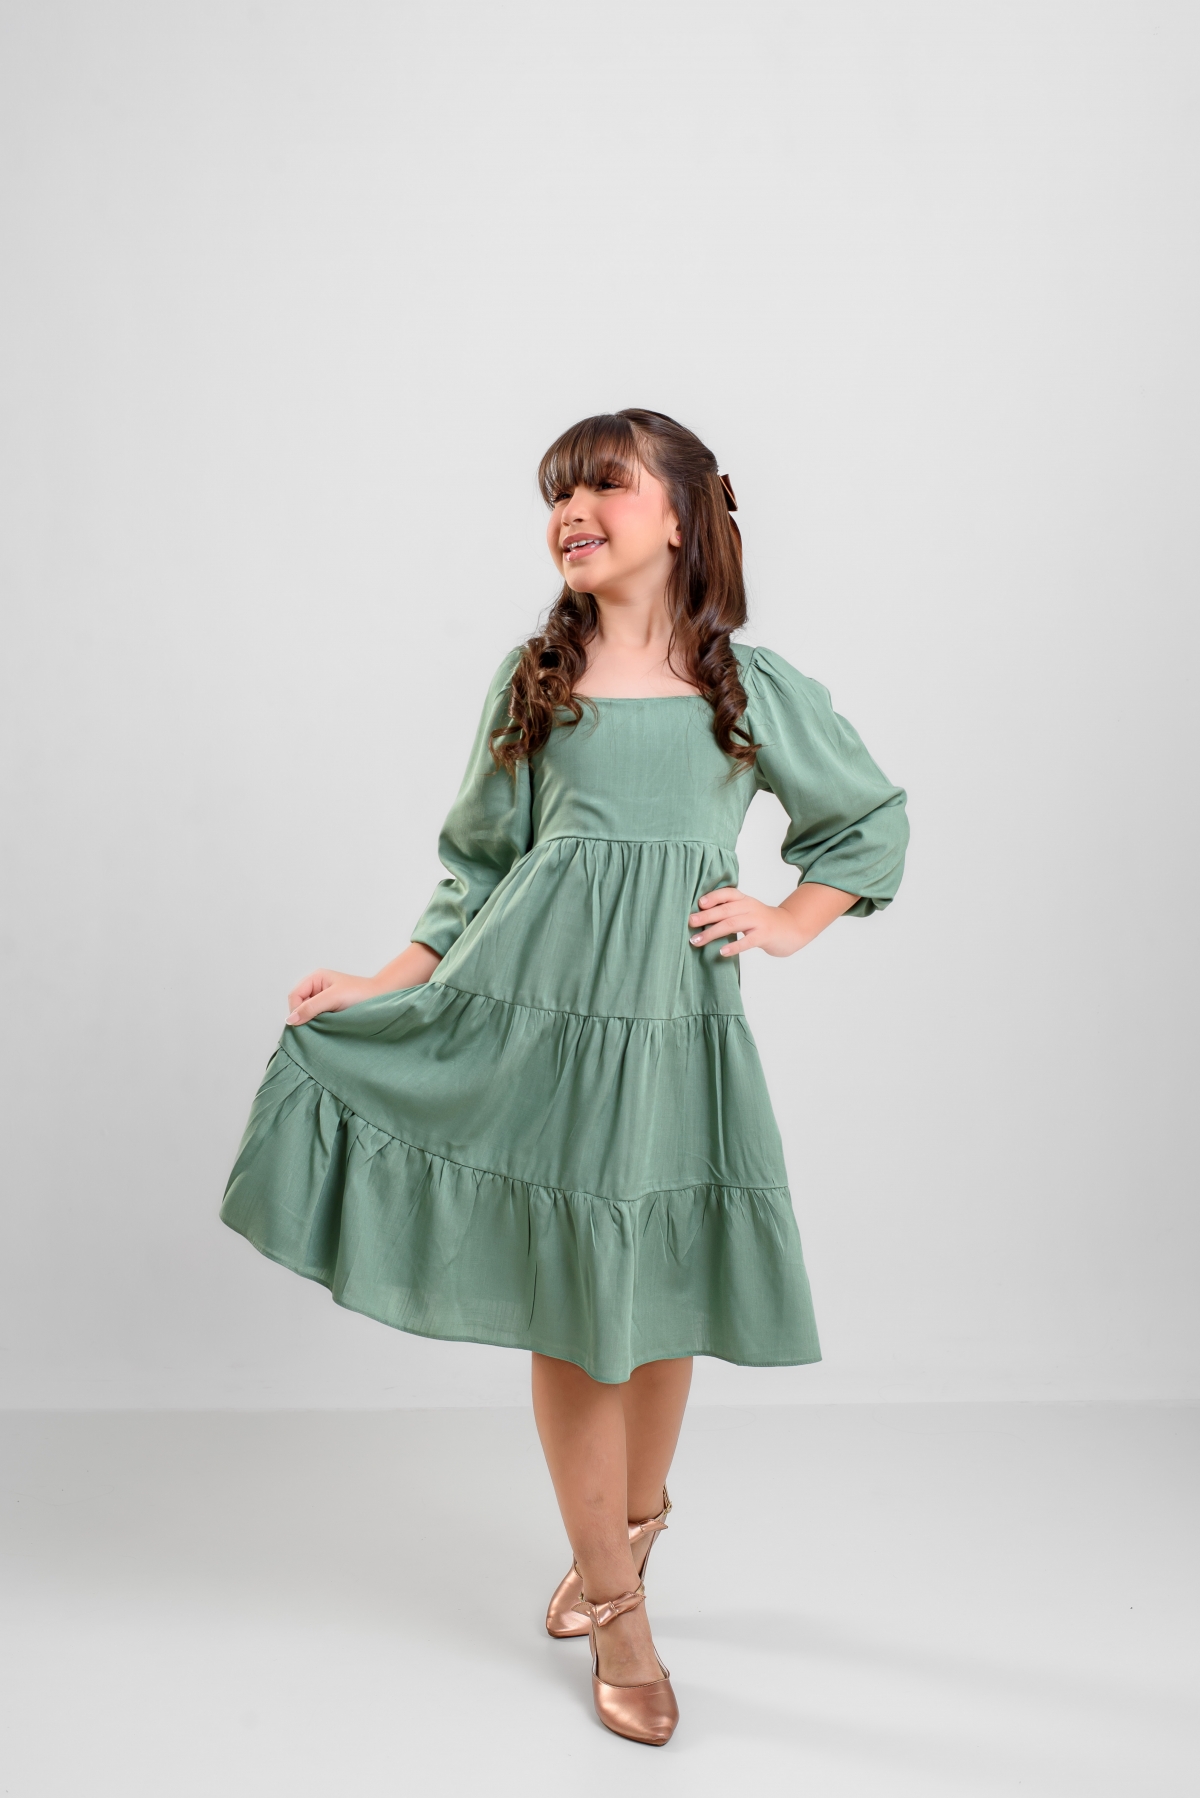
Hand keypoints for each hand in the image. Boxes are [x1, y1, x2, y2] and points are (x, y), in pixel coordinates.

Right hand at [285, 940, 442, 1024]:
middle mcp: (318, 988)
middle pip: (298, 1006)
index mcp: (316, 979)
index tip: (306, 1024)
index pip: (294, 997)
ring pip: (308, 1016)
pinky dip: (321, 1027)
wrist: (385, 999)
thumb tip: (290, 1021)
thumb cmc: (362, 994)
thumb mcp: (333, 998)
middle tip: (318, 1026)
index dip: (297, 1011)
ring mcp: (325, 1001)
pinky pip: (318, 1021)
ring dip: (314, 1023)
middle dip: (305, 1018)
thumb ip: (311, 1008)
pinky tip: (330, 1029)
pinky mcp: (332, 1012)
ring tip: (327, 1026)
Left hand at [688, 887, 801, 957]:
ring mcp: (758, 921)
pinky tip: (722, 952)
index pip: (728, 893)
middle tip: (690, 922)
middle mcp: (751, 908)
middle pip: (725, 910)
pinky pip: (747, 941)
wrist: (792, 929)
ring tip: (697, 940)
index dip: (713, 897)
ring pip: (732, 924)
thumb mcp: (748, 911)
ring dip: (712, 932)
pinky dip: (733, 946)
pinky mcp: (765, 936)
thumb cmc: (764, 922)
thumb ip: (729, 911)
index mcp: (745, 900)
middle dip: (706, 916)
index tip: (699, 903)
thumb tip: (700, 917)